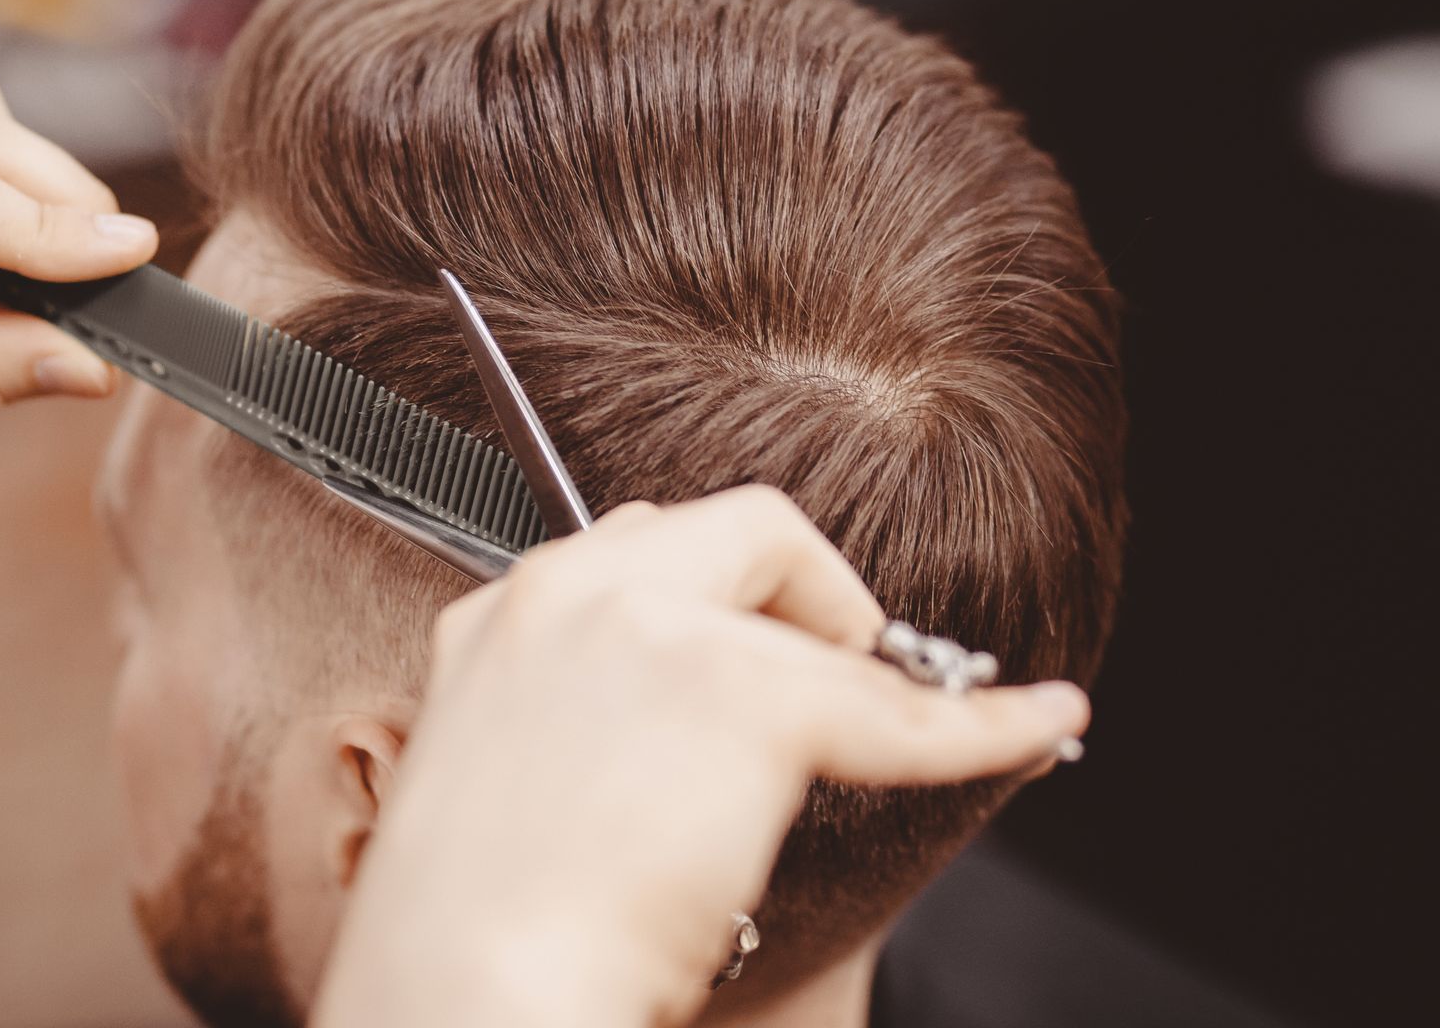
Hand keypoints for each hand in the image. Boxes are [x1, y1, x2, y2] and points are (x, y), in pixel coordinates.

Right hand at [315, 487, 1088, 1027]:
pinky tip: (1039, 719)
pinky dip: (982, 721)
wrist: (468, 990)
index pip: (630, 549)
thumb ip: (568, 713)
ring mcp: (654, 632)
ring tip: (895, 715)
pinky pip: (896, 708)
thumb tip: (656, 720)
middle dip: (792, 586)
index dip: (714, 594)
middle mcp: (570, 595)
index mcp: (502, 619)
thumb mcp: (497, 780)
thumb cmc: (476, 930)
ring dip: (857, 657)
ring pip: (804, 594)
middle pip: (722, 527)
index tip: (754, 635)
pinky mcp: (744, 697)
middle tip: (828, 661)